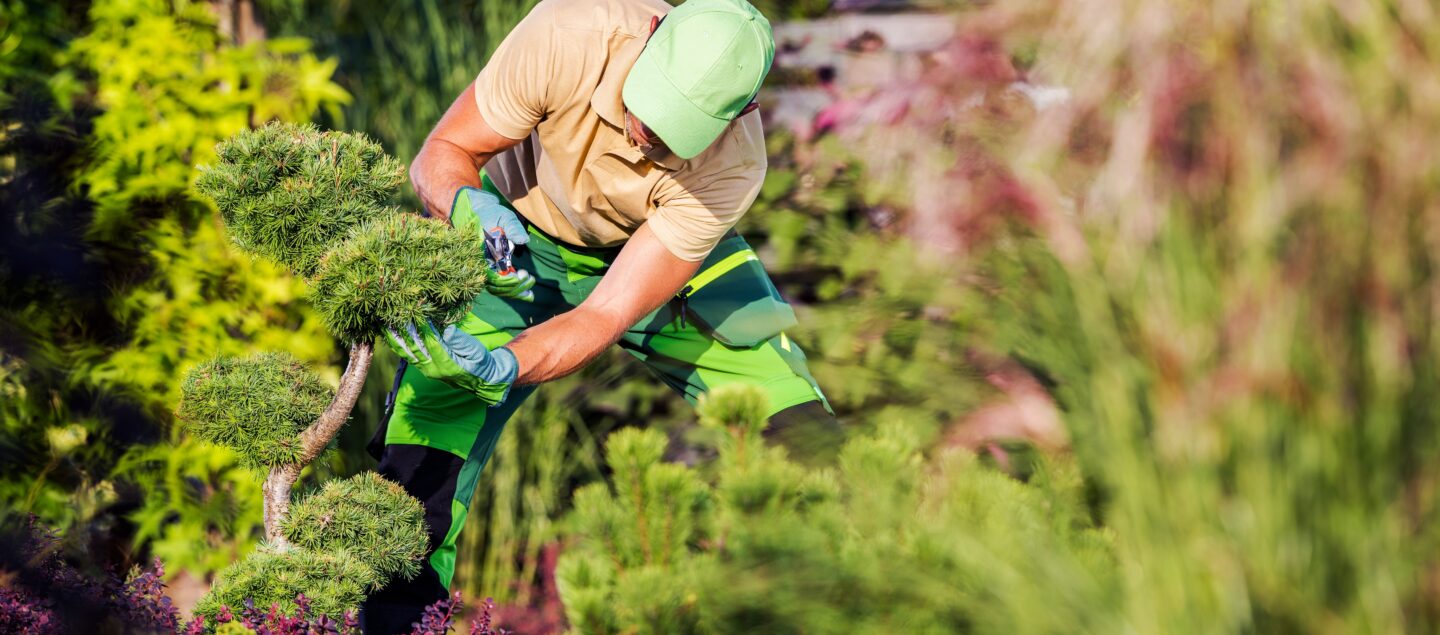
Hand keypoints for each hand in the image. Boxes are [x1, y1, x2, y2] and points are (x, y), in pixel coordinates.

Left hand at [385, 320, 517, 404]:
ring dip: (395, 337)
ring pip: (406, 352)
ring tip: (385, 322)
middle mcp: (433, 369)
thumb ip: (460, 340)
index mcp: (447, 365)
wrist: (481, 379)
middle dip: (404, 329)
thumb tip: (445, 329)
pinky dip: (398, 343)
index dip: (423, 327)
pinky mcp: (423, 367)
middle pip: (414, 347)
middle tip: (395, 312)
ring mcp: (426, 369)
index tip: (416, 311)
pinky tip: (390, 333)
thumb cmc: (480, 362)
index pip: (431, 343)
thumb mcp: (475, 350)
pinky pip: (407, 355)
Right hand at [452, 186, 535, 301]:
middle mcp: (480, 263)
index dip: (508, 280)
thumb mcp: (503, 216)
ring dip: (514, 291)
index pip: (492, 276)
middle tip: (530, 279)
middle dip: (515, 288)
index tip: (523, 275)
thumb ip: (512, 227)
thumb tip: (523, 240)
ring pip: (497, 288)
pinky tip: (525, 289)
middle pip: (496, 287)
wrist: (476, 212)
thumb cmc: (489, 213)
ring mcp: (484, 267)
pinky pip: (498, 284)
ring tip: (530, 291)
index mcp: (481, 253)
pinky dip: (511, 289)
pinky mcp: (490, 268)